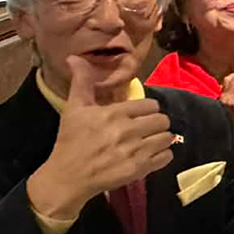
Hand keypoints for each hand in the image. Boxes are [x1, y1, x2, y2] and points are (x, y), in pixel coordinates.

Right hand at [26, 55, 177, 221]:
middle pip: (162, 120)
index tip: (140, 114)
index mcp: (114, 113)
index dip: (148, 109)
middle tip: (147, 127)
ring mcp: (134, 152)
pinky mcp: (138, 170)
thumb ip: (81, 81)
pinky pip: (166, 157)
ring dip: (161, 138)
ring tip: (151, 140)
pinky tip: (152, 154)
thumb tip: (74, 57)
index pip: (151, 105)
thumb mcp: (74, 108)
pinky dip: (163, 155)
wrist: (67, 176)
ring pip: (166, 138)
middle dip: (157, 123)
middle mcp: (127, 131)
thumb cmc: (71, 140)